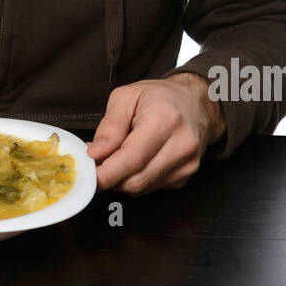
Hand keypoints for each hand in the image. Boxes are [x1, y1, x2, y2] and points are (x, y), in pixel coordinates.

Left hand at [86, 73, 225, 193]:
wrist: (197, 104)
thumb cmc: (161, 97)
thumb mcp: (127, 96)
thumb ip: (110, 126)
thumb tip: (96, 152)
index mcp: (166, 119)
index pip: (132, 158)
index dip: (106, 173)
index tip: (88, 175)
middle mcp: (181, 145)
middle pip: (136, 179)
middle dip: (110, 176)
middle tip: (97, 162)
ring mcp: (187, 164)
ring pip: (142, 188)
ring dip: (122, 179)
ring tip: (117, 156)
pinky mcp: (185, 177)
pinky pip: (151, 188)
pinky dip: (136, 178)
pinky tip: (135, 161)